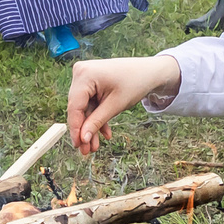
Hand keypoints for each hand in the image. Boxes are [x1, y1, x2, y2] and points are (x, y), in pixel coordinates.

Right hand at [67, 55, 182, 152]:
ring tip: (95, 146)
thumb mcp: (115, 105)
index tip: (78, 146)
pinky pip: (91, 103)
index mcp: (84, 75)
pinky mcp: (90, 82)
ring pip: (85, 108)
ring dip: (91, 126)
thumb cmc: (135, 83)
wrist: (149, 71)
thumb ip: (96, 122)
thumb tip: (82, 139)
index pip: (74, 107)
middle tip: (87, 151)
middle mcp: (81, 73)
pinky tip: (105, 133)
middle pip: (78, 108)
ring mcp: (85, 77)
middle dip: (85, 130)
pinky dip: (97, 116)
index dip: (75, 128)